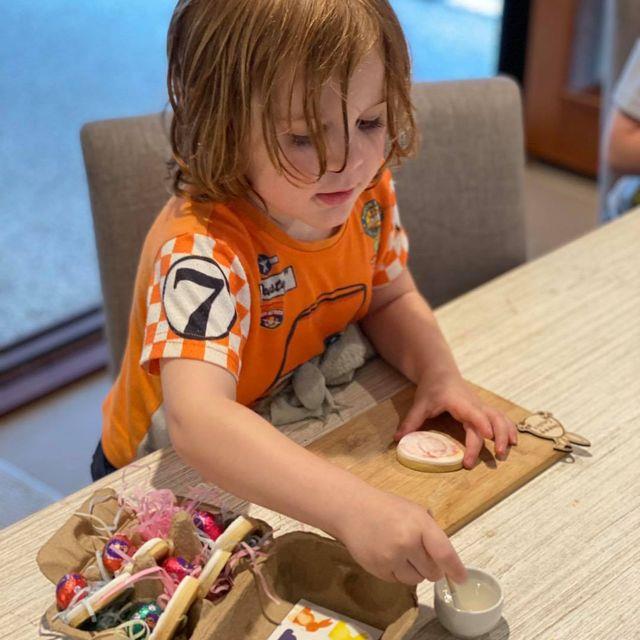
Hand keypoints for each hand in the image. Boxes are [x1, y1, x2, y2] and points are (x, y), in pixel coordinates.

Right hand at [337, 487, 466, 585]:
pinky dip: (397, 572)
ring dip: (414, 571)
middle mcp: (407, 542)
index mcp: (419, 524)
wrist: (352, 509)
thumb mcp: (413, 511)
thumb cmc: (386, 508)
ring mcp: (391, 557)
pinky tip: (388, 555)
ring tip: (401, 552)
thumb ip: (430, 532)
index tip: (461, 578)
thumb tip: (445, 559)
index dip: (455, 569)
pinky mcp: (378, 569)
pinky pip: (398, 581)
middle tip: (419, 554)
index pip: (444, 553)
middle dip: (430, 567)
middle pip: (432, 572)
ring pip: (416, 580)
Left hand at [394, 372, 517, 467]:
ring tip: (506, 453)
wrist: (441, 373)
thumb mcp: (420, 404)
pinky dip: (509, 429)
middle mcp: (473, 404)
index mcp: (458, 402)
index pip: (472, 413)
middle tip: (497, 456)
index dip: (481, 424)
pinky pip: (501, 418)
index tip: (488, 437)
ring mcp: (481, 406)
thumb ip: (411, 422)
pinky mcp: (484, 409)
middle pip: (490, 419)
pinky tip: (515, 441)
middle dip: (497, 437)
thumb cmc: (431, 389)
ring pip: (499, 418)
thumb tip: (397, 439)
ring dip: (506, 434)